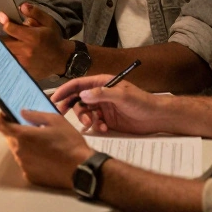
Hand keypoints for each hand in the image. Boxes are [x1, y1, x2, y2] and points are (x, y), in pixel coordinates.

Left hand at [0, 4, 71, 80]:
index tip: (1, 16)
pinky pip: (9, 64)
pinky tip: (3, 54)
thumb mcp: (48, 22)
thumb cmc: (53, 39)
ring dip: (0, 47)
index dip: (4, 22)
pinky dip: (5, 58)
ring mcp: (24, 63)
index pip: (10, 29)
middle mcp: (26, 50)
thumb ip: (35, 13)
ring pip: (4, 54)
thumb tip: (21, 6)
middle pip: (4, 42)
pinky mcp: (24, 71)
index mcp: (32, 37)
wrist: (62, 59)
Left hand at [0, 110, 91, 189]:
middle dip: (17, 132)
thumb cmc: (69, 142)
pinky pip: (26, 164)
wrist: (81, 169)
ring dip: (25, 146)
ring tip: (42, 144)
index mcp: (23, 135)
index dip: (2, 118)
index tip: (7, 115)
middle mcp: (19, 151)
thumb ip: (35, 115)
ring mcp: (24, 165)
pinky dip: (32, 159)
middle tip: (32, 129)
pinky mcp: (30, 176)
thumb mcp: (56, 121)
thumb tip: (22, 112)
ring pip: (18, 151)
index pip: (1, 125)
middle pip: (10, 138)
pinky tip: (45, 158)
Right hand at [51, 77, 166, 134]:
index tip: (54, 98)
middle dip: (70, 107)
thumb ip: (102, 94)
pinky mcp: (107, 119)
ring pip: (84, 112)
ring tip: (90, 124)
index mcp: (102, 83)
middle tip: (61, 114)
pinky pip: (94, 122)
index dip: (65, 90)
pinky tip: (103, 128)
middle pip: (78, 99)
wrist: (157, 117)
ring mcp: (103, 107)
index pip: (78, 84)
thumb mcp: (122, 96)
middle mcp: (100, 94)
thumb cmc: (142, 102)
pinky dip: (95, 126)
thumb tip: (82, 95)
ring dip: (84, 118)